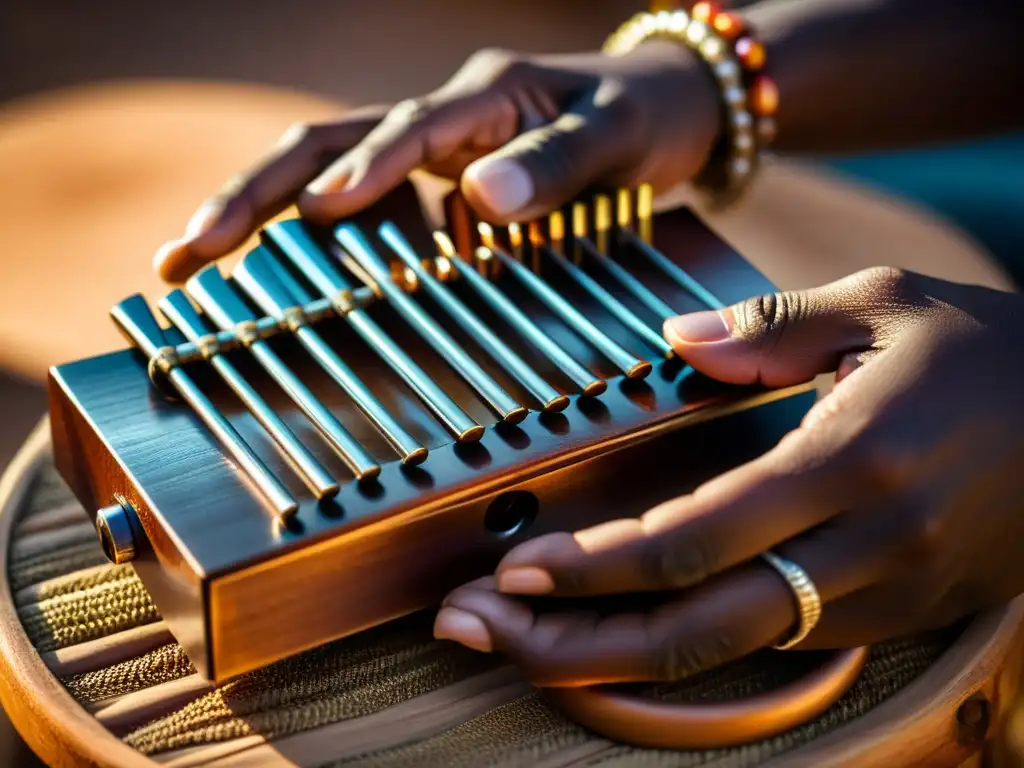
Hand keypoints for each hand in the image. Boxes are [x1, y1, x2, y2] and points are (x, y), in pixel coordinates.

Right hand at [153, 42, 719, 281]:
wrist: (656, 107)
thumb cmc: (640, 116)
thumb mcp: (618, 133)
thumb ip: (559, 162)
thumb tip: (482, 194)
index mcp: (483, 94)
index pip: (407, 131)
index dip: (362, 175)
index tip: (314, 218)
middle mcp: (439, 117)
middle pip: (326, 144)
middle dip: (253, 194)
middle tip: (185, 252)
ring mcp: (427, 150)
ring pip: (324, 171)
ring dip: (257, 214)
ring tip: (192, 264)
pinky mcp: (430, 182)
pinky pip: (361, 207)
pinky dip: (314, 239)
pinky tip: (273, 276)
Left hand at [433, 267, 1023, 686]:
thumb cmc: (987, 352)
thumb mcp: (885, 302)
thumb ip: (770, 323)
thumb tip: (672, 343)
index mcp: (850, 459)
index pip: (695, 537)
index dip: (596, 562)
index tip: (515, 564)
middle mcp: (861, 546)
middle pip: (693, 627)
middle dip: (571, 640)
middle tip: (475, 630)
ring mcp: (880, 595)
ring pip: (723, 652)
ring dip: (610, 654)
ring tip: (522, 642)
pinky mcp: (892, 616)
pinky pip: (769, 644)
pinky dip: (682, 644)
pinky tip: (618, 631)